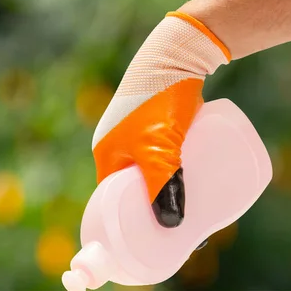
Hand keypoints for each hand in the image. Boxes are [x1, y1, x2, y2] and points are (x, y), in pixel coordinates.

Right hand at [92, 11, 229, 227]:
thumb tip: (172, 226)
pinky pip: (158, 155)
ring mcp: (133, 132)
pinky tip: (186, 176)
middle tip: (175, 226)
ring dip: (161, 188)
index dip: (127, 222)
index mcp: (105, 154)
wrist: (177, 52)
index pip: (111, 201)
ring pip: (147, 171)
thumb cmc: (159, 100)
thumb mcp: (160, 150)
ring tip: (185, 205)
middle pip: (131, 187)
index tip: (148, 239)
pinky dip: (168, 170)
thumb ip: (165, 187)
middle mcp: (115, 145)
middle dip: (149, 208)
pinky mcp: (152, 122)